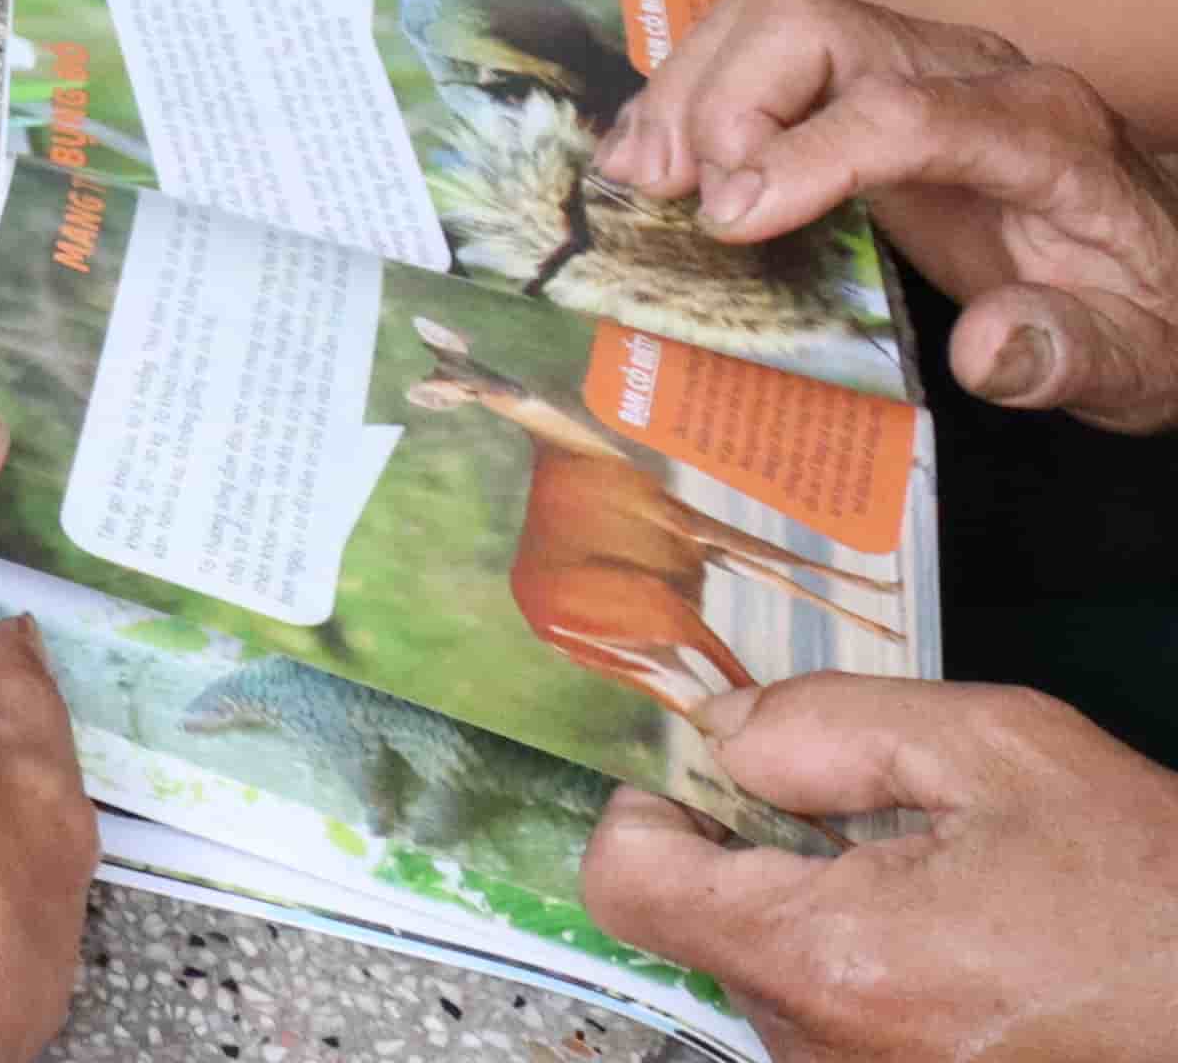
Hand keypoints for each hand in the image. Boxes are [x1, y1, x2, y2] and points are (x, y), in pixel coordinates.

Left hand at [582, 680, 1177, 1060]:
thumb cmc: (1150, 887)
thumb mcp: (1000, 751)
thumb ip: (828, 725)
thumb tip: (720, 733)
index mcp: (831, 958)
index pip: (629, 886)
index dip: (650, 811)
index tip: (708, 774)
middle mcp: (828, 1052)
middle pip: (705, 928)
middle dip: (756, 856)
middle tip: (860, 815)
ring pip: (773, 978)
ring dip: (821, 915)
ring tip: (939, 888)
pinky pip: (835, 1026)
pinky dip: (865, 972)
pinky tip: (959, 945)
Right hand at [599, 0, 1177, 427]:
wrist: (1164, 264)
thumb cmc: (1144, 314)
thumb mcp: (1139, 360)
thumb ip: (1072, 353)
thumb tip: (986, 351)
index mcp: (1046, 133)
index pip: (901, 109)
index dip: (802, 155)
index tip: (729, 223)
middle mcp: (973, 70)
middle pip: (813, 27)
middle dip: (722, 103)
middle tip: (671, 199)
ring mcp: (915, 61)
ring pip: (772, 18)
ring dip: (688, 87)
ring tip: (642, 178)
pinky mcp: (870, 75)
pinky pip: (763, 46)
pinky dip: (694, 89)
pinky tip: (661, 157)